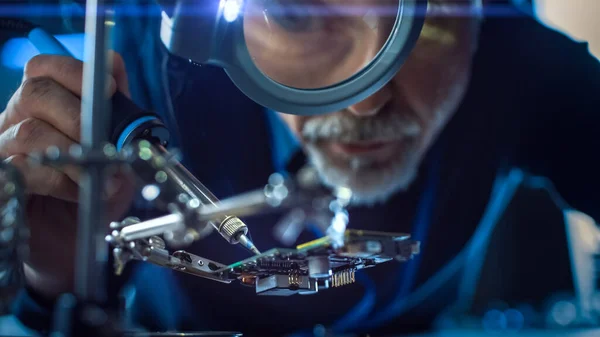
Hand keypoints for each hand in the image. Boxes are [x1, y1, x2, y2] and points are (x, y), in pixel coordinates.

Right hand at [0, 52, 135, 298]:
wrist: (75, 243)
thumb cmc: (93, 194)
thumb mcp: (117, 152)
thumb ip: (118, 114)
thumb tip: (116, 71)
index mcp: (42, 108)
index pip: (43, 68)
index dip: (75, 70)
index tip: (109, 87)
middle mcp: (15, 123)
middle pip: (35, 91)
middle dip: (80, 115)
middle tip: (104, 142)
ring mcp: (3, 153)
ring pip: (30, 131)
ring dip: (76, 155)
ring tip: (99, 177)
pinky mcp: (2, 184)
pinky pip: (22, 170)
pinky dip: (60, 181)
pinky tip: (78, 193)